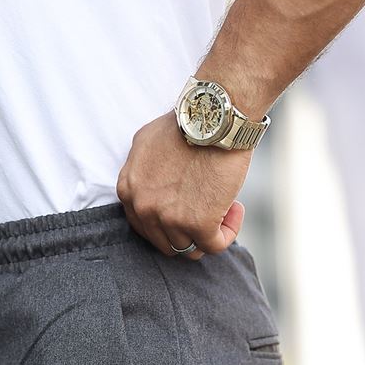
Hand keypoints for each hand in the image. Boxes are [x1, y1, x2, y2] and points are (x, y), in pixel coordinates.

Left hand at [117, 113, 247, 259]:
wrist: (214, 115)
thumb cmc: (188, 122)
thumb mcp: (146, 141)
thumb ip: (141, 170)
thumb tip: (150, 187)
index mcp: (128, 190)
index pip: (145, 227)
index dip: (169, 221)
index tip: (188, 207)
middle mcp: (143, 208)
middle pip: (165, 242)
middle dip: (187, 231)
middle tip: (207, 209)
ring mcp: (168, 218)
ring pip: (189, 248)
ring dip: (209, 231)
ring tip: (224, 206)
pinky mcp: (197, 224)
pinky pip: (214, 245)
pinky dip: (228, 233)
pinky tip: (236, 210)